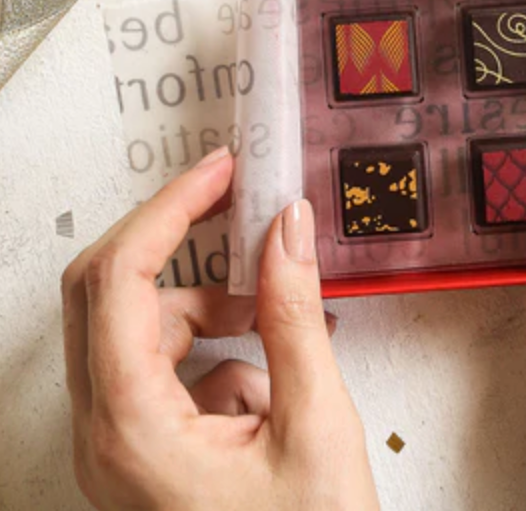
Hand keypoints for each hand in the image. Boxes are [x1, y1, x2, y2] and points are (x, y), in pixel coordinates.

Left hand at [62, 147, 378, 510]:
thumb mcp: (317, 428)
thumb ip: (294, 318)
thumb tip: (286, 232)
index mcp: (131, 432)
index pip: (121, 284)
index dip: (169, 212)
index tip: (219, 174)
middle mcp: (105, 439)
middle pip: (109, 297)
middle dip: (177, 246)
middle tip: (236, 204)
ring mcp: (118, 449)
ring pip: (140, 332)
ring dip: (209, 312)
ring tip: (280, 335)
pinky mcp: (142, 453)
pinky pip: (163, 372)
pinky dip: (216, 357)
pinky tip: (270, 389)